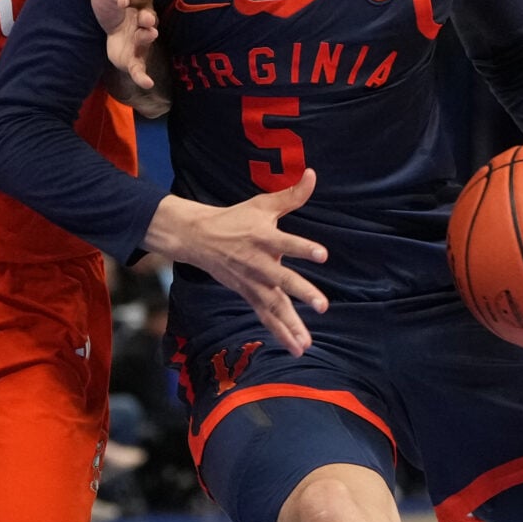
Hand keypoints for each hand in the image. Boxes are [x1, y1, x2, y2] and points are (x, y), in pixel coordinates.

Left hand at [84, 0, 169, 114]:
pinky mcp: (134, 58)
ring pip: (148, 39)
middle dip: (148, 19)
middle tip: (147, 20)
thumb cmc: (109, 3)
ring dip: (148, 40)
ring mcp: (140, 38)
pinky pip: (141, 67)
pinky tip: (146, 83)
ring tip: (148, 37)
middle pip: (149, 17)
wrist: (113, 30)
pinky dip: (144, 75)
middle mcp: (142, 17)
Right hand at [143, 169, 329, 354]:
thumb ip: (291, 195)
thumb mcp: (262, 204)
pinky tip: (297, 347)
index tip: (323, 254)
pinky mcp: (248, 295)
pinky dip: (280, 332)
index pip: (287, 243)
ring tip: (308, 343)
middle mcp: (259, 264)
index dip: (304, 248)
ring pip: (274, 306)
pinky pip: (266, 317)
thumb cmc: (236, 220)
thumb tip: (312, 174)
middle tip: (322, 306)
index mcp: (263, 238)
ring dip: (291, 325)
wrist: (198, 238)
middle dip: (302, 293)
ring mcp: (253, 283)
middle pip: (282, 281)